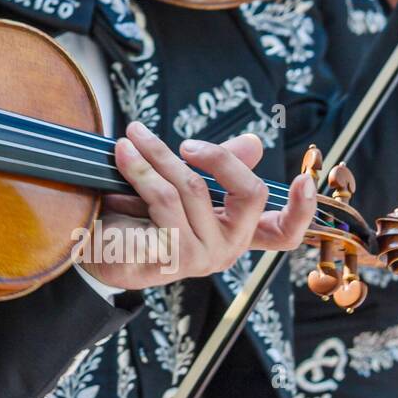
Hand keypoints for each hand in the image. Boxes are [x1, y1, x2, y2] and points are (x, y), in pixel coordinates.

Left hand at [78, 122, 316, 290]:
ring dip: (156, 155)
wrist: (92, 246)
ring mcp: (199, 257)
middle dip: (217, 156)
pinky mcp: (167, 258)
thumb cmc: (140, 215)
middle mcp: (226, 249)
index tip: (306, 179)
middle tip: (183, 141)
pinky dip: (139, 170)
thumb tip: (254, 142)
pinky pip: (160, 200)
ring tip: (130, 139)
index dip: (302, 210)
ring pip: (191, 189)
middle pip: (248, 194)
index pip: (284, 232)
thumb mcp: (182, 187)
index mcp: (237, 233)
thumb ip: (220, 168)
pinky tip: (123, 156)